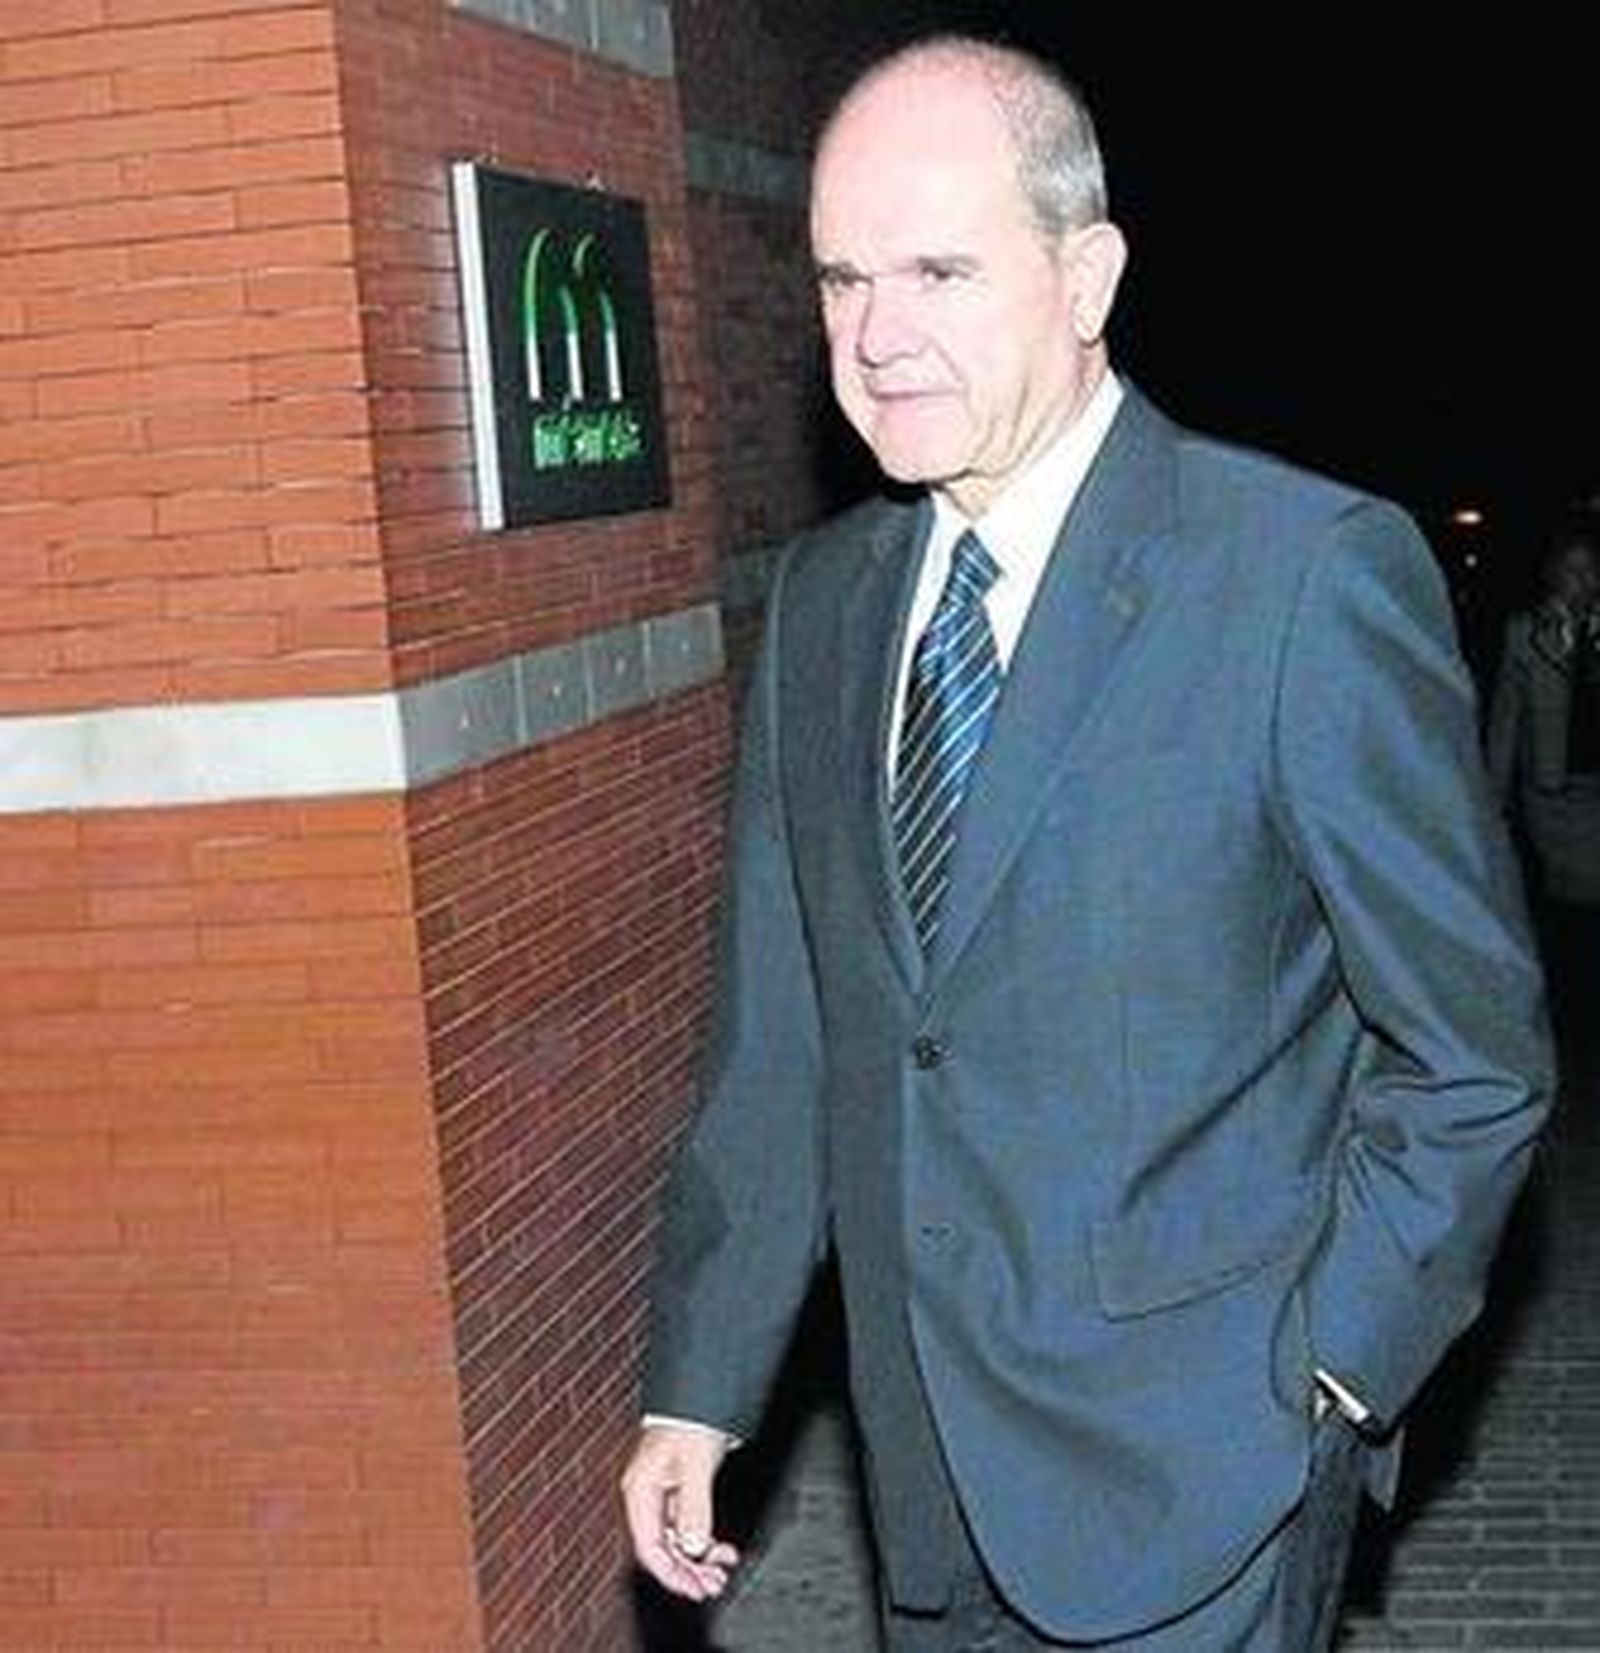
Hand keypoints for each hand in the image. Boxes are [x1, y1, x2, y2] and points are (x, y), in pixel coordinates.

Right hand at [620, 1422, 739, 1601]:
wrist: (699, 1395)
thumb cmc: (691, 1422)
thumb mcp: (695, 1466)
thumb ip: (694, 1508)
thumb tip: (693, 1547)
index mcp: (640, 1491)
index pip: (649, 1548)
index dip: (672, 1574)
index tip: (696, 1589)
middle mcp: (646, 1496)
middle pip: (662, 1549)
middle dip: (688, 1570)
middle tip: (715, 1585)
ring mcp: (661, 1494)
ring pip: (675, 1540)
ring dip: (698, 1559)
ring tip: (722, 1570)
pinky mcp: (677, 1490)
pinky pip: (686, 1526)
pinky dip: (702, 1540)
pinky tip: (720, 1549)